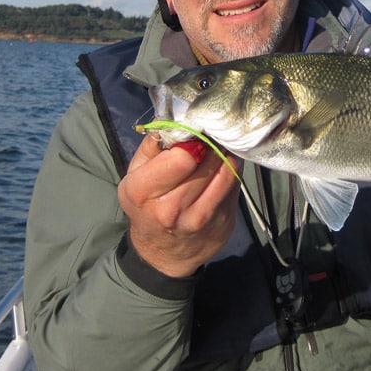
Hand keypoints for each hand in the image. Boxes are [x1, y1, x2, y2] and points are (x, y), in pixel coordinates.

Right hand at [118, 134, 239, 277]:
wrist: (163, 253)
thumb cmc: (147, 206)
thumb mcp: (135, 175)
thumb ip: (152, 145)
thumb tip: (174, 118)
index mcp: (143, 192)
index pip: (182, 156)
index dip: (190, 140)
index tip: (191, 135)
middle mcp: (172, 208)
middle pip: (206, 160)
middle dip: (208, 144)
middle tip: (207, 138)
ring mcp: (201, 219)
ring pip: (226, 169)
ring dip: (223, 155)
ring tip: (216, 150)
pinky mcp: (223, 222)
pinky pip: (235, 183)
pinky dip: (231, 170)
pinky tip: (222, 168)